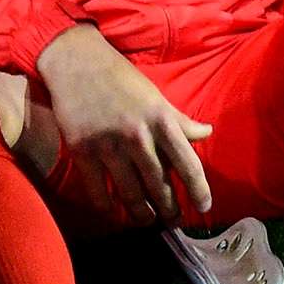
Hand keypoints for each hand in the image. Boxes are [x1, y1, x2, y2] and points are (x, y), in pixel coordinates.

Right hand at [35, 23, 211, 227]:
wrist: (77, 63)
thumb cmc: (121, 79)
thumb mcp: (156, 96)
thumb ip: (179, 120)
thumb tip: (206, 133)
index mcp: (161, 120)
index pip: (188, 163)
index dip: (199, 190)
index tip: (204, 207)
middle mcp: (138, 136)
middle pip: (159, 185)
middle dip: (169, 209)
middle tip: (173, 221)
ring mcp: (108, 145)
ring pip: (130, 193)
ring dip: (142, 213)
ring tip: (148, 220)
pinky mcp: (81, 152)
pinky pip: (97, 190)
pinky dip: (108, 207)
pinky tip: (115, 213)